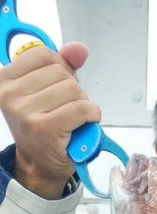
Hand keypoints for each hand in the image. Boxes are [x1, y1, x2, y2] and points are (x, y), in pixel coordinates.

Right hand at [0, 41, 100, 197]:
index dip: (60, 67)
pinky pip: (80, 108)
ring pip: (72, 89)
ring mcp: (25, 112)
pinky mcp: (44, 128)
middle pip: (60, 72)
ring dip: (83, 102)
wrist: (39, 164)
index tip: (60, 85)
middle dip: (73, 88)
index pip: (43, 54)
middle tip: (67, 107)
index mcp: (4, 80)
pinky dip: (91, 114)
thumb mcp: (45, 90)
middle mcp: (10, 95)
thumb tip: (80, 49)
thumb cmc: (43, 126)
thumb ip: (61, 64)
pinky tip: (86, 122)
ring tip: (75, 117)